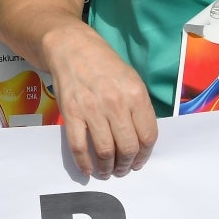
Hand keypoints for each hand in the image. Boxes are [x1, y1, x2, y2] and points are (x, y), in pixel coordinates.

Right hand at [45, 27, 157, 177]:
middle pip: (127, 147)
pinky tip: (87, 169)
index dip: (145, 155)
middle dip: (127, 165)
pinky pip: (78, 145)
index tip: (139, 162)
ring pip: (105, 150)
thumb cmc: (105, 64)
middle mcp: (116, 104)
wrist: (72, 48)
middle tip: (123, 169)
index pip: (148, 136)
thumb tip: (140, 139)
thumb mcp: (131, 80)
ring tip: (107, 171)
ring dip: (108, 168)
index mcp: (136, 95)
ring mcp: (91, 109)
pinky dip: (83, 162)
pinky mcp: (70, 112)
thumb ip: (139, 108)